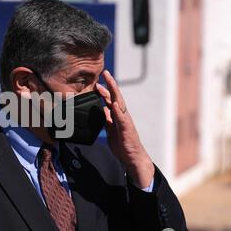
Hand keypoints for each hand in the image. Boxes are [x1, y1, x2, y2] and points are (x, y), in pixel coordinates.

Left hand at [96, 70, 153, 187]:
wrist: (132, 157)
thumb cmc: (122, 144)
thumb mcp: (111, 129)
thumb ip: (107, 119)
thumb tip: (102, 110)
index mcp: (117, 115)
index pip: (110, 100)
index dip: (104, 90)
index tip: (98, 82)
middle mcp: (122, 115)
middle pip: (116, 97)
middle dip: (111, 84)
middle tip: (105, 73)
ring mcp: (125, 121)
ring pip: (120, 104)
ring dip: (115, 93)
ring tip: (110, 83)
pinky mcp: (126, 129)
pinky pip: (121, 118)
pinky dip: (117, 110)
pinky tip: (113, 104)